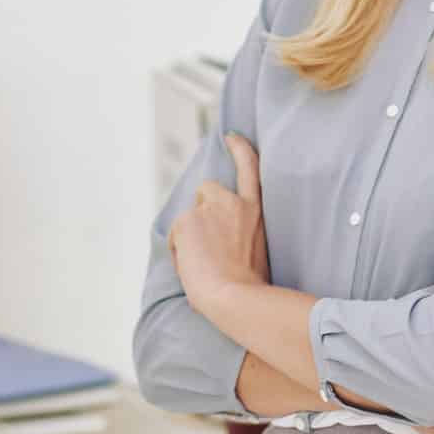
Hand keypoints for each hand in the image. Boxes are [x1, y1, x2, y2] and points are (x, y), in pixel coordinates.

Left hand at [168, 132, 271, 316]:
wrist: (235, 296)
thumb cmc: (248, 287)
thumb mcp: (254, 250)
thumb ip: (239, 232)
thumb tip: (214, 238)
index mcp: (256, 212)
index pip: (250, 169)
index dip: (241, 150)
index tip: (232, 136)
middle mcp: (234, 203)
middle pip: (207, 191)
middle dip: (202, 210)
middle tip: (206, 243)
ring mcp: (210, 209)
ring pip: (189, 216)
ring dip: (190, 234)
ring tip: (202, 263)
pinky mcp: (188, 219)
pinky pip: (177, 235)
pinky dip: (179, 250)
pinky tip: (191, 265)